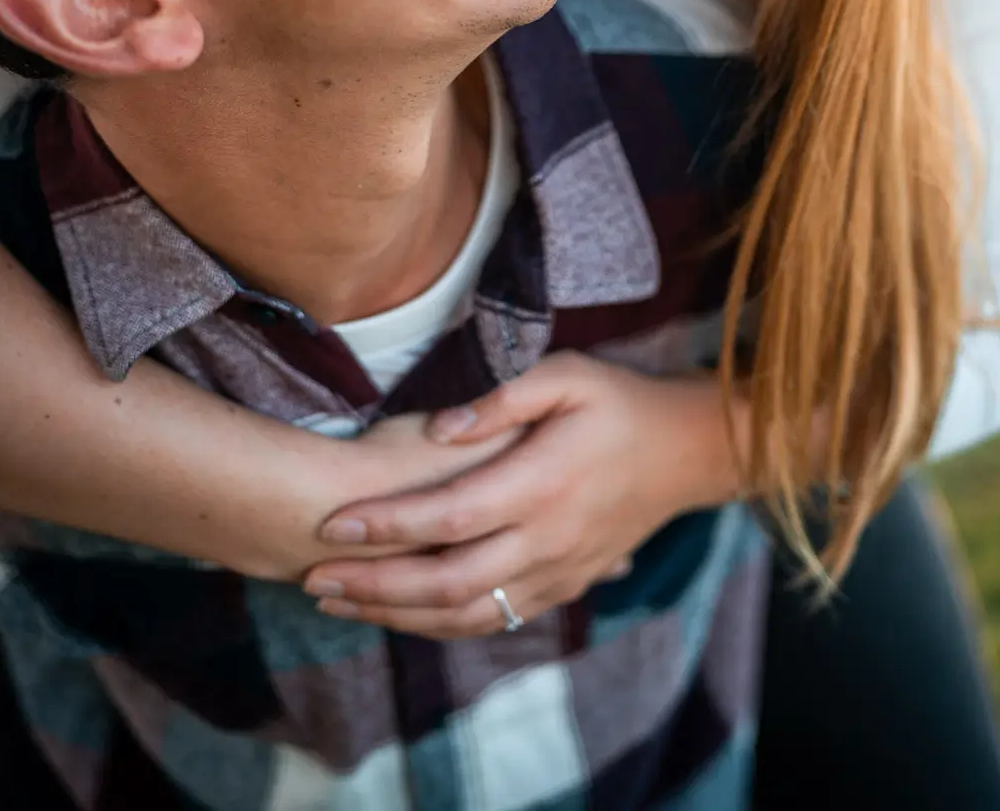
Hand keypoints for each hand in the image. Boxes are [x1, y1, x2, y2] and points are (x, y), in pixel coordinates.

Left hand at [302, 353, 739, 636]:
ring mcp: (557, 572)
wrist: (686, 452)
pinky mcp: (564, 588)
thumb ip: (501, 398)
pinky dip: (441, 625)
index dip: (387, 525)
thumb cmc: (618, 400)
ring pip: (467, 615)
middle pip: (447, 581)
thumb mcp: (567, 374)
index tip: (331, 524)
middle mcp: (547, 538)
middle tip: (313, 579)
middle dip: (374, 585)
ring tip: (338, 603)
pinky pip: (496, 621)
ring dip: (397, 615)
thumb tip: (438, 429)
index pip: (448, 515)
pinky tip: (400, 615)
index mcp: (542, 482)